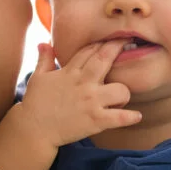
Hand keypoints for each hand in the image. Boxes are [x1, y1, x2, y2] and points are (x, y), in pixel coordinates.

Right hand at [18, 40, 141, 147]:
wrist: (34, 129)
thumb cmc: (35, 103)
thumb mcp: (38, 78)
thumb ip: (44, 59)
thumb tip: (44, 43)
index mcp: (70, 72)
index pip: (89, 50)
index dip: (101, 43)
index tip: (110, 39)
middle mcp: (83, 83)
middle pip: (105, 59)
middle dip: (117, 48)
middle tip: (129, 43)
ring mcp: (91, 102)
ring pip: (121, 89)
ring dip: (124, 92)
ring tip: (119, 97)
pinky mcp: (95, 120)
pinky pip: (119, 117)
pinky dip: (130, 117)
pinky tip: (136, 116)